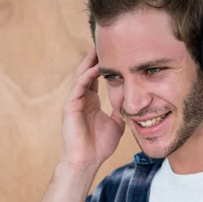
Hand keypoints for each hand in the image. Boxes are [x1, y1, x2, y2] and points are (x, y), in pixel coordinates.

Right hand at [61, 46, 125, 170]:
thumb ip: (120, 112)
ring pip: (82, 75)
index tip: (116, 51)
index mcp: (90, 101)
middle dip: (96, 56)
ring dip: (90, 61)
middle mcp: (81, 98)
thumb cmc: (99, 146)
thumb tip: (131, 105)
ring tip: (100, 47)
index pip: (96, 77)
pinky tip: (97, 67)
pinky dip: (87, 75)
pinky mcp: (70, 106)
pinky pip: (79, 86)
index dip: (104, 64)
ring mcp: (74, 101)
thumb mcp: (116, 125)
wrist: (87, 161)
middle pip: (87, 70)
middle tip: (106, 40)